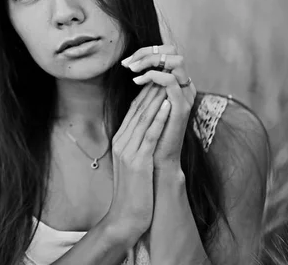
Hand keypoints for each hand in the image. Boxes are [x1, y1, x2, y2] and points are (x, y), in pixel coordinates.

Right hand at [105, 82, 171, 245]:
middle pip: (137, 110)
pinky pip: (150, 135)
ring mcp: (129, 151)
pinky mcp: (139, 161)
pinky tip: (168, 105)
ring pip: (144, 118)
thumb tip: (146, 131)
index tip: (157, 78)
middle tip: (163, 71)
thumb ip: (136, 144)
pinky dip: (159, 118)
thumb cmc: (133, 191)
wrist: (125, 216)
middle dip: (151, 89)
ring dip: (156, 97)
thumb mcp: (131, 163)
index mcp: (120, 140)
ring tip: (167, 80)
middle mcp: (122, 142)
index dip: (145, 93)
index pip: (133, 112)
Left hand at [121, 45, 196, 168]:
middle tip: (129, 62)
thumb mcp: (147, 108)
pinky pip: (171, 83)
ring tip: (131, 69)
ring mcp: (185, 98)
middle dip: (148, 54)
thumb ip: (146, 90)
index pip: (167, 57)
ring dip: (150, 63)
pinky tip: (138, 80)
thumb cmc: (150, 136)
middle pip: (173, 55)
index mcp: (178, 87)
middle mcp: (185, 89)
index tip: (127, 61)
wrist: (157, 161)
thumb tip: (135, 69)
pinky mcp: (181, 108)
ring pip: (174, 64)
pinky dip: (154, 77)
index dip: (146, 54)